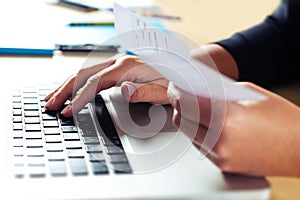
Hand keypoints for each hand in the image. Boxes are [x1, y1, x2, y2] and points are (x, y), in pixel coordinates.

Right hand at [45, 55, 168, 116]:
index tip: (68, 111)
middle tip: (50, 104)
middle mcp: (118, 62)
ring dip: (67, 85)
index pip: (95, 83)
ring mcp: (116, 64)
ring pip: (84, 72)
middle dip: (65, 90)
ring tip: (52, 97)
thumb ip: (143, 92)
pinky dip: (77, 83)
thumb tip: (124, 90)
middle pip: (84, 74)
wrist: (178, 74)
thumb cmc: (170, 84)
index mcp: (127, 67)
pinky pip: (91, 75)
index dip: (79, 98)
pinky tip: (70, 90)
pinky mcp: (116, 69)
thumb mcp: (161, 91)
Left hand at [168, 82, 299, 176]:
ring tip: (197, 109)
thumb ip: (218, 91)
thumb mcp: (248, 94)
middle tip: (182, 96)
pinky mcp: (223, 164)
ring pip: (188, 134)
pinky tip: (208, 124)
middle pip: (181, 119)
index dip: (178, 92)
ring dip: (188, 120)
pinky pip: (200, 145)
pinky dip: (199, 133)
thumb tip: (196, 89)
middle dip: (179, 105)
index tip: (176, 87)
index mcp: (227, 117)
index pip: (187, 102)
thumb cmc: (281, 119)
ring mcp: (220, 155)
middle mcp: (220, 139)